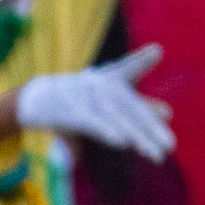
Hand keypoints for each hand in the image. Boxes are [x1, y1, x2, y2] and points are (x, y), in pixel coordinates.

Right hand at [17, 46, 175, 161]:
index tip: (156, 52)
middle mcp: (97, 83)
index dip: (140, 60)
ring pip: (115, 118)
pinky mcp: (67, 111)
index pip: (127, 68)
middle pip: (129, 107)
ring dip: (136, 137)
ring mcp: (82, 96)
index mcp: (108, 77)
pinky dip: (106, 130)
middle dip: (150, 126)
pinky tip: (122, 141)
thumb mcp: (107, 99)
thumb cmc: (78, 100)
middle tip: (170, 145)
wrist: (34, 100)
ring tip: (154, 153)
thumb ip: (137, 105)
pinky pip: (90, 122)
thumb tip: (170, 113)